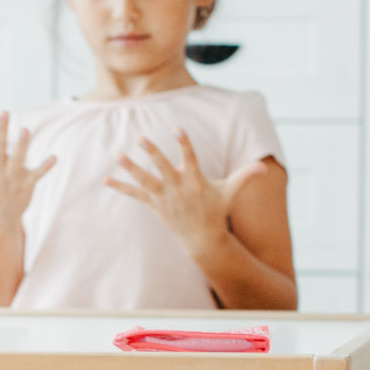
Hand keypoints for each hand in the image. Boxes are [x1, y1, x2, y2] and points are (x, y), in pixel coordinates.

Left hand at [104, 128, 267, 261]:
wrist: (203, 240)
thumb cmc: (217, 211)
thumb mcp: (231, 193)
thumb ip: (245, 176)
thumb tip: (264, 166)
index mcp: (195, 181)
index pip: (189, 158)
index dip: (184, 144)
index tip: (178, 129)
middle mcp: (178, 189)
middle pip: (163, 168)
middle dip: (152, 154)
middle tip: (141, 138)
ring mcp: (164, 198)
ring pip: (145, 181)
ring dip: (131, 169)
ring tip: (118, 155)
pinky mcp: (155, 205)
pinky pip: (135, 194)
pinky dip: (121, 187)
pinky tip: (105, 180)